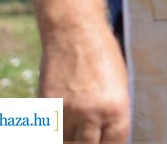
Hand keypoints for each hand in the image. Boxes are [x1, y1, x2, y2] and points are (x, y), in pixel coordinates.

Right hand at [41, 24, 129, 142]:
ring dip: (73, 141)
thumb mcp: (120, 83)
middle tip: (91, 139)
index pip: (115, 143)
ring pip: (67, 143)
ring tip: (78, 135)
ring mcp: (66, 112)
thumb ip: (114, 111)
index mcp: (116, 106)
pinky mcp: (46, 107)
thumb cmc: (102, 54)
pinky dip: (57, 133)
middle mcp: (91, 113)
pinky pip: (51, 131)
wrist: (73, 32)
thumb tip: (108, 134)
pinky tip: (62, 131)